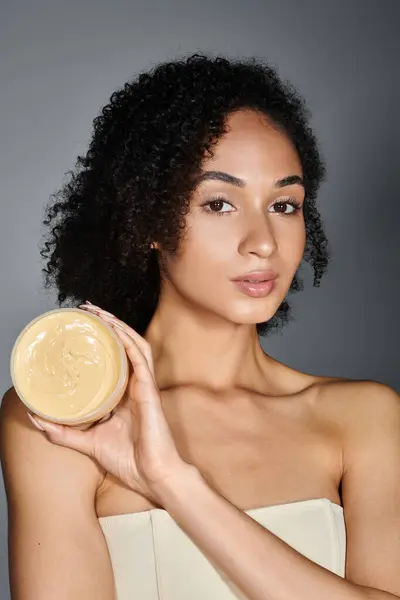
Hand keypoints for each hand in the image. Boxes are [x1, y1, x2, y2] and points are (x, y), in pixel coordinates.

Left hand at [27, 303, 191, 505]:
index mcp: (124, 396)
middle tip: (88, 311)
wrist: (153, 476)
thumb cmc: (129, 460)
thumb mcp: (87, 442)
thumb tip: (35, 417)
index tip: (82, 328)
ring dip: (118, 326)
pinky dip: (128, 341)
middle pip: (125, 345)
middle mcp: (134, 386)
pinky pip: (140, 358)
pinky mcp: (149, 390)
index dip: (102, 340)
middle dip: (108, 324)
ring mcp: (144, 386)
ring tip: (99, 313)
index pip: (115, 359)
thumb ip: (63, 432)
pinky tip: (115, 329)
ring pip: (134, 345)